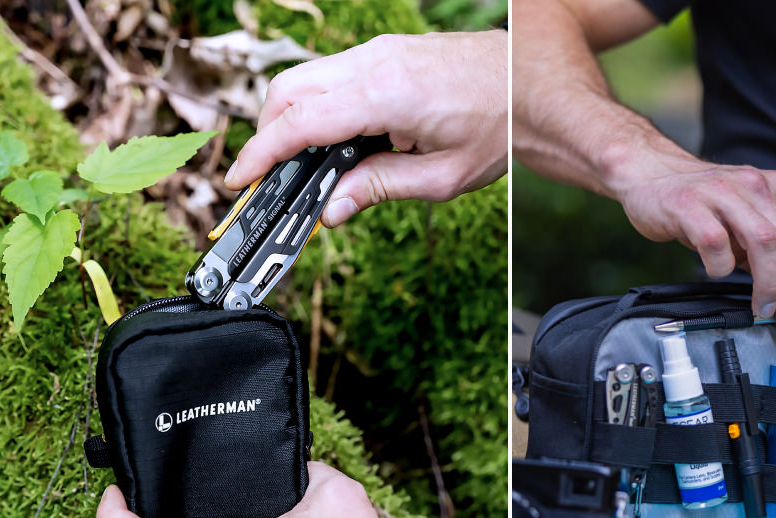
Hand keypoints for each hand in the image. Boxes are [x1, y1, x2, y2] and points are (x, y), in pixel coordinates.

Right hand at [225, 30, 507, 226]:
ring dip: (295, 118)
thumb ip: (378, 189)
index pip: (300, 123)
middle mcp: (375, 62)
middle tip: (272, 177)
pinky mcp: (389, 50)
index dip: (263, 154)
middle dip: (268, 134)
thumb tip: (332, 209)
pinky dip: (322, 105)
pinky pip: (336, 74)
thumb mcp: (440, 176)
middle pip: (289, 91)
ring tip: (310, 164)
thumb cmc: (499, 128)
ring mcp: (381, 50)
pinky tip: (342, 139)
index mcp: (384, 95)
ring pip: (308, 78)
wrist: (535, 85)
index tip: (240, 178)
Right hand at [608, 140, 775, 340]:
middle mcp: (755, 186)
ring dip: (768, 286)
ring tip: (762, 309)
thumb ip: (768, 249)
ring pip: (764, 243)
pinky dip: (721, 267)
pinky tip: (716, 272)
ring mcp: (722, 193)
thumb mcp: (744, 219)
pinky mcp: (689, 205)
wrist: (649, 174)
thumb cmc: (699, 205)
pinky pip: (716, 244)